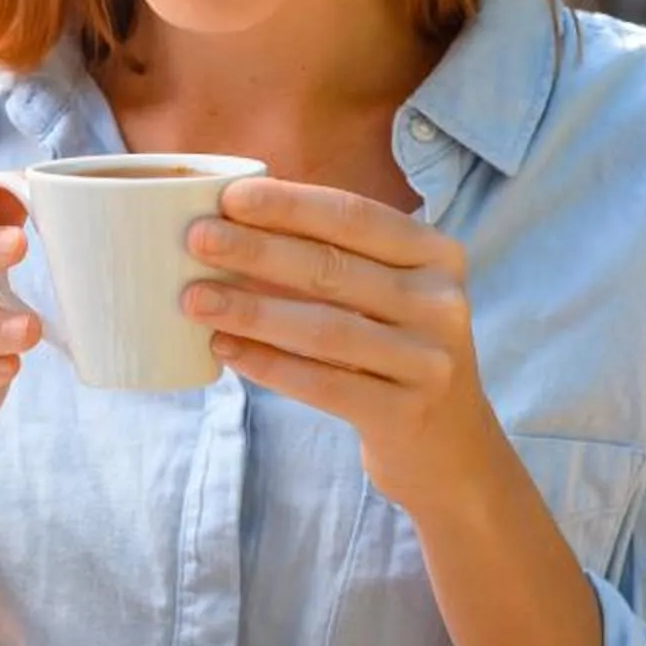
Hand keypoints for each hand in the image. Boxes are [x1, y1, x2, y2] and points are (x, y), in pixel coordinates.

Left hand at [182, 180, 485, 515]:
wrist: (451, 447)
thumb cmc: (397, 352)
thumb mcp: (390, 294)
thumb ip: (337, 257)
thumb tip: (238, 221)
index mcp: (437, 255)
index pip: (354, 217)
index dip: (289, 206)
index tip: (229, 197)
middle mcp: (441, 303)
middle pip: (333, 268)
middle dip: (257, 250)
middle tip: (196, 239)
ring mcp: (428, 361)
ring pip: (324, 329)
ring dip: (252, 310)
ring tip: (194, 299)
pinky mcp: (404, 413)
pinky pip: (322, 384)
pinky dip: (268, 365)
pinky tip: (226, 350)